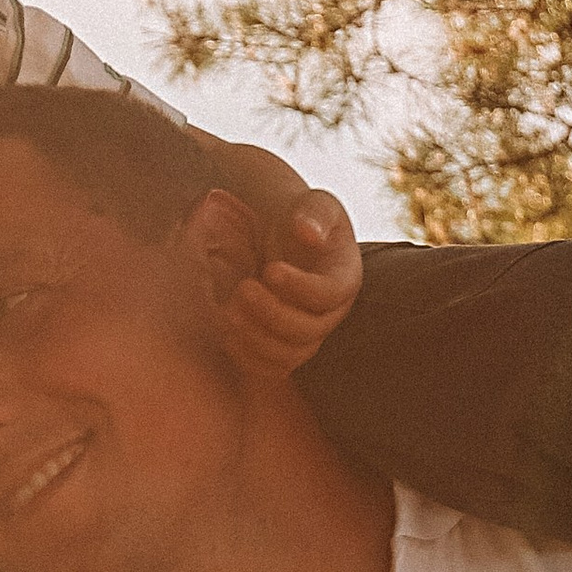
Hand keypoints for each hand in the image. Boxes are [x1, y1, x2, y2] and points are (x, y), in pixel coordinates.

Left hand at [224, 186, 363, 379]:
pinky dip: (248, 356)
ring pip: (291, 355)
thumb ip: (314, 213)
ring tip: (228, 311)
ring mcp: (310, 333)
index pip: (330, 294)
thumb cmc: (299, 215)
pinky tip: (226, 331)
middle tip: (242, 288)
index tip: (269, 269)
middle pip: (310, 330)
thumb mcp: (312, 203)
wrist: (282, 235)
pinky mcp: (285, 346)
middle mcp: (331, 312)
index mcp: (345, 277)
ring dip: (256, 339)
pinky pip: (272, 367)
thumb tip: (307, 233)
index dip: (300, 287)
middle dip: (272, 313)